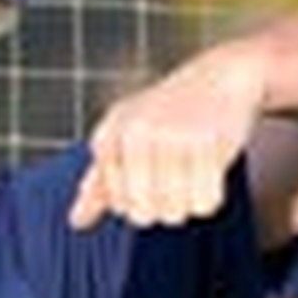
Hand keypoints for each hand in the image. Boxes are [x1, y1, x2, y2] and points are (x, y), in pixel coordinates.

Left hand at [73, 41, 271, 231]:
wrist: (219, 77)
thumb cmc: (168, 112)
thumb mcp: (124, 137)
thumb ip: (100, 181)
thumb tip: (77, 221)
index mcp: (109, 136)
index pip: (118, 205)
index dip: (142, 198)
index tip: (154, 172)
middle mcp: (135, 134)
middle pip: (143, 215)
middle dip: (164, 206)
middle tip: (177, 176)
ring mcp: (171, 137)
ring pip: (174, 212)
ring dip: (189, 202)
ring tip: (193, 170)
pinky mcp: (207, 143)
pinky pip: (205, 202)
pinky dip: (211, 197)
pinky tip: (210, 170)